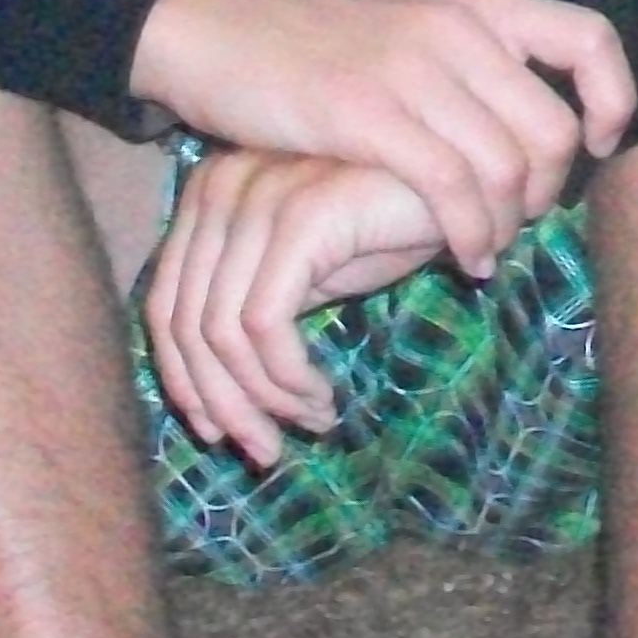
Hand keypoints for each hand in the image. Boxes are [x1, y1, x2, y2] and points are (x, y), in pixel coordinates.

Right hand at [129, 0, 634, 275]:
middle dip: (550, 191)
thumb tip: (547, 118)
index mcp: (478, 2)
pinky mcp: (370, 115)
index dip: (613, 98)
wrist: (219, 30)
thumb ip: (477, 58)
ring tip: (487, 246)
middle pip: (553, 129)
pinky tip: (464, 257)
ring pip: (509, 169)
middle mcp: (459, 29)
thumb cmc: (321, 42)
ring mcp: (414, 70)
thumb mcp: (415, 24)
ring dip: (508, 226)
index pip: (590, 39)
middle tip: (522, 219)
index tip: (598, 143)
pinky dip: (472, 236)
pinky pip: (454, 191)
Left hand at [141, 150, 445, 465]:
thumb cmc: (396, 226)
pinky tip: (323, 399)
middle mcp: (220, 188)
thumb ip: (257, 309)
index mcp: (210, 197)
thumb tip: (217, 399)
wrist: (472, 184)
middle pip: (185, 323)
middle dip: (222, 404)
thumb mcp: (312, 274)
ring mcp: (257, 195)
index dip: (187, 382)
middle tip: (265, 453)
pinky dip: (287, 376)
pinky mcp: (300, 216)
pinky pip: (264, 322)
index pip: (165, 305)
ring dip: (264, 398)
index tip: (223, 435)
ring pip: (221, 331)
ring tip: (311, 423)